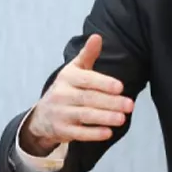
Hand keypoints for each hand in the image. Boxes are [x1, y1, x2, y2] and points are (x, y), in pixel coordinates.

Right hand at [19, 34, 133, 155]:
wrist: (42, 115)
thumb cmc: (66, 88)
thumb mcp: (75, 69)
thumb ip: (88, 54)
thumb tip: (97, 37)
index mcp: (68, 77)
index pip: (87, 80)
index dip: (104, 83)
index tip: (121, 87)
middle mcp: (62, 95)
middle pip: (88, 99)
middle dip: (110, 102)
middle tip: (130, 105)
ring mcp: (60, 113)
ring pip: (84, 116)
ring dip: (105, 118)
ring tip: (122, 118)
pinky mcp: (61, 130)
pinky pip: (78, 133)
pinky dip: (93, 134)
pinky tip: (108, 133)